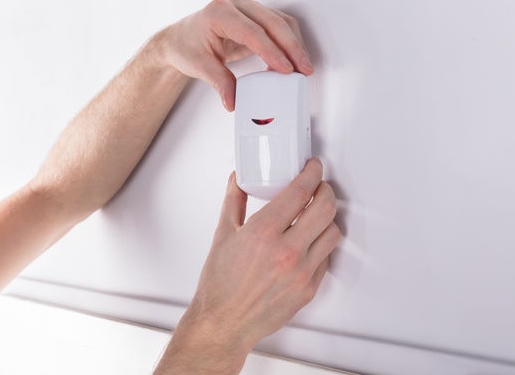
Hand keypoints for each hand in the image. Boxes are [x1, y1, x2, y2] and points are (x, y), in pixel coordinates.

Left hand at [154, 0, 313, 110]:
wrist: (181, 39)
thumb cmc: (187, 46)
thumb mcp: (199, 65)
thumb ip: (219, 82)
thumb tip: (233, 100)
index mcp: (219, 12)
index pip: (252, 32)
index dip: (271, 51)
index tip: (285, 69)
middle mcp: (236, 4)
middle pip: (272, 23)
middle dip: (291, 48)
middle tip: (303, 69)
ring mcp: (248, 8)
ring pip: (280, 22)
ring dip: (294, 45)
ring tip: (302, 67)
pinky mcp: (255, 17)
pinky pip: (279, 25)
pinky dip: (289, 42)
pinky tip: (293, 60)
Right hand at [183, 159, 339, 361]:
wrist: (224, 323)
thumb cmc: (219, 285)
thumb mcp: (222, 235)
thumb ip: (233, 201)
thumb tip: (239, 180)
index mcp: (263, 233)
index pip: (300, 192)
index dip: (311, 173)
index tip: (312, 167)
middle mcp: (286, 251)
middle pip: (325, 208)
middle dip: (325, 189)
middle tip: (319, 186)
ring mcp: (301, 272)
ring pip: (332, 232)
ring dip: (327, 217)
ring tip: (316, 213)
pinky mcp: (309, 288)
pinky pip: (326, 258)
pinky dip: (321, 244)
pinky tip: (309, 240)